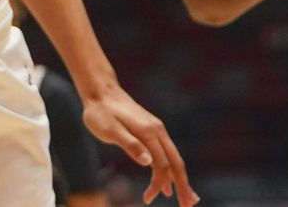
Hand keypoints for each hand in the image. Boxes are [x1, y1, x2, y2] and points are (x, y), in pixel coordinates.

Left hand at [81, 85, 198, 206]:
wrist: (101, 91)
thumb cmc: (101, 112)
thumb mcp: (110, 130)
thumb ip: (129, 144)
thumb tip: (148, 162)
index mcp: (150, 132)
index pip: (162, 164)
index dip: (159, 184)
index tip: (148, 200)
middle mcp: (158, 131)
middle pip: (176, 162)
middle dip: (184, 185)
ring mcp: (156, 130)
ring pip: (173, 158)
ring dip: (180, 180)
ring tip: (186, 199)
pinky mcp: (150, 131)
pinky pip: (165, 154)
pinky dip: (170, 171)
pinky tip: (169, 184)